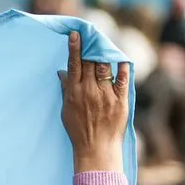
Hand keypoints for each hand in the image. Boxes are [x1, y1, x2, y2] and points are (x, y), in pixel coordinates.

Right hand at [58, 31, 129, 172]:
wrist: (96, 149)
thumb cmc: (79, 131)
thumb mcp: (66, 111)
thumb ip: (66, 90)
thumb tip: (62, 72)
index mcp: (75, 93)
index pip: (74, 65)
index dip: (75, 48)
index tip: (76, 34)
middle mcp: (90, 91)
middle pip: (90, 62)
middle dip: (91, 47)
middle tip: (93, 35)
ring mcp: (106, 95)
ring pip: (105, 67)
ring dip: (105, 54)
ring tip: (104, 46)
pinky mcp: (120, 101)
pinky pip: (122, 79)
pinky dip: (122, 67)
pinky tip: (121, 59)